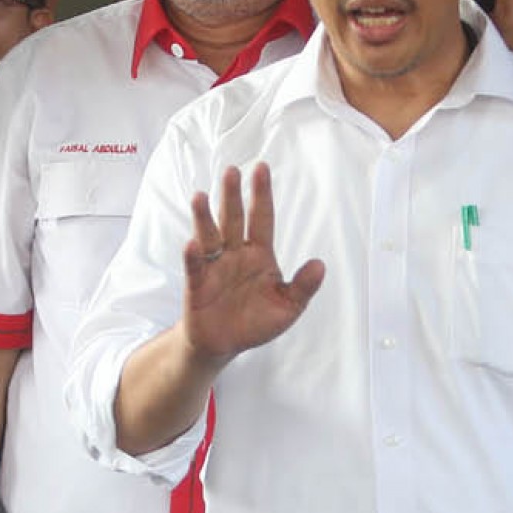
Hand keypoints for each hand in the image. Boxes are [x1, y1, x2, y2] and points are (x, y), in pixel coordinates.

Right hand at [179, 164, 324, 364]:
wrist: (224, 344)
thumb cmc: (256, 322)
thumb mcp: (288, 307)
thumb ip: (303, 287)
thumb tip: (320, 265)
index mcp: (259, 254)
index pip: (261, 218)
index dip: (262, 195)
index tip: (261, 168)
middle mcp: (235, 254)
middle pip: (233, 219)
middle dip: (232, 196)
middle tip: (231, 171)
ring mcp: (214, 267)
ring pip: (210, 236)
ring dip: (204, 217)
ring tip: (200, 197)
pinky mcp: (197, 284)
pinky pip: (195, 267)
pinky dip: (193, 256)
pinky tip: (192, 243)